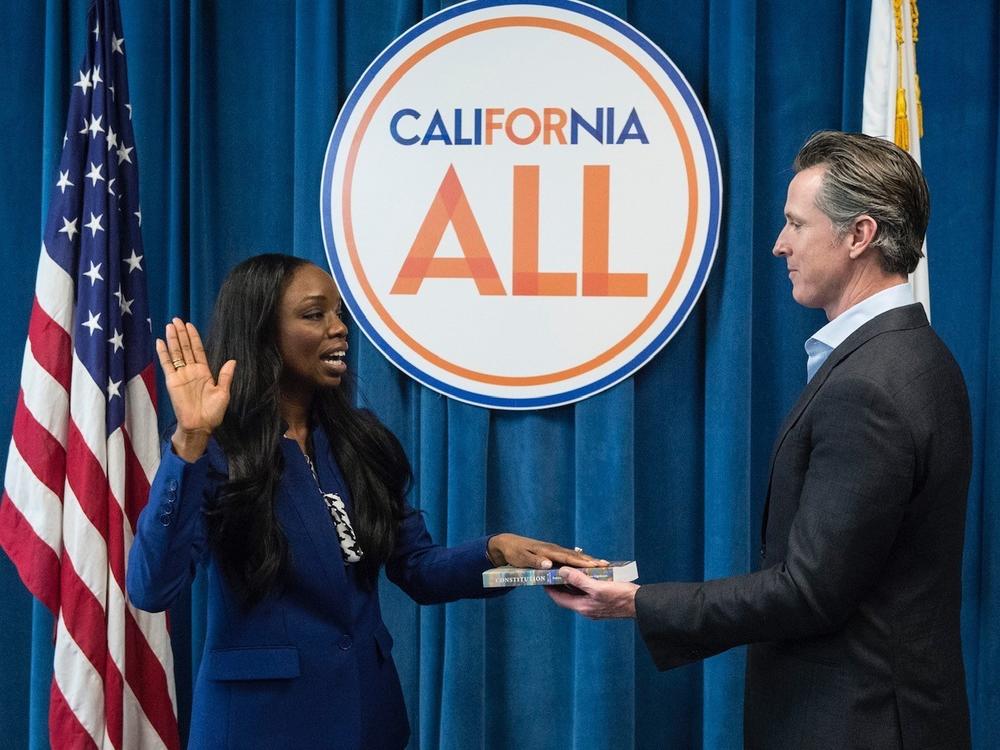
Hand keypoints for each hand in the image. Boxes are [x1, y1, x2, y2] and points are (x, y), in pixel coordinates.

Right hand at [155, 318, 235, 461]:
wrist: (200, 426)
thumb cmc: (213, 412)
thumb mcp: (223, 393)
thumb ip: (225, 376)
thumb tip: (232, 361)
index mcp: (204, 372)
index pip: (198, 350)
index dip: (194, 338)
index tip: (190, 325)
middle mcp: (191, 371)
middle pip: (185, 348)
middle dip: (181, 334)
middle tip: (176, 319)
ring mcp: (181, 375)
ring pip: (176, 353)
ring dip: (172, 339)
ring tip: (169, 325)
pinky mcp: (172, 381)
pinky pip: (167, 364)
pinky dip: (163, 353)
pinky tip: (160, 342)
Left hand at [487, 534, 607, 568]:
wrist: (507, 543)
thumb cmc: (514, 552)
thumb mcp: (520, 558)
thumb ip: (534, 562)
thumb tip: (548, 564)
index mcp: (548, 551)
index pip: (567, 558)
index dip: (581, 562)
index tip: (594, 565)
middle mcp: (553, 550)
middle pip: (575, 556)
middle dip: (590, 561)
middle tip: (605, 565)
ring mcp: (554, 550)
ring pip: (574, 556)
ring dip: (587, 560)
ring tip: (602, 565)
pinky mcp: (553, 553)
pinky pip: (569, 557)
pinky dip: (579, 560)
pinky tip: (587, 565)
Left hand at [545, 567, 638, 618]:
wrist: (642, 605)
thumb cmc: (621, 596)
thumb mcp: (598, 586)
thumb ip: (578, 580)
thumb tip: (562, 572)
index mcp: (583, 607)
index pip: (559, 598)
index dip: (550, 589)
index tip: (543, 579)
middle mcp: (587, 608)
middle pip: (568, 596)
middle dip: (561, 584)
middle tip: (554, 571)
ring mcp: (596, 606)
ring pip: (579, 593)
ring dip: (573, 582)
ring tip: (568, 570)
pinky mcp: (604, 602)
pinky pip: (588, 592)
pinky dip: (584, 583)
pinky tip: (587, 574)